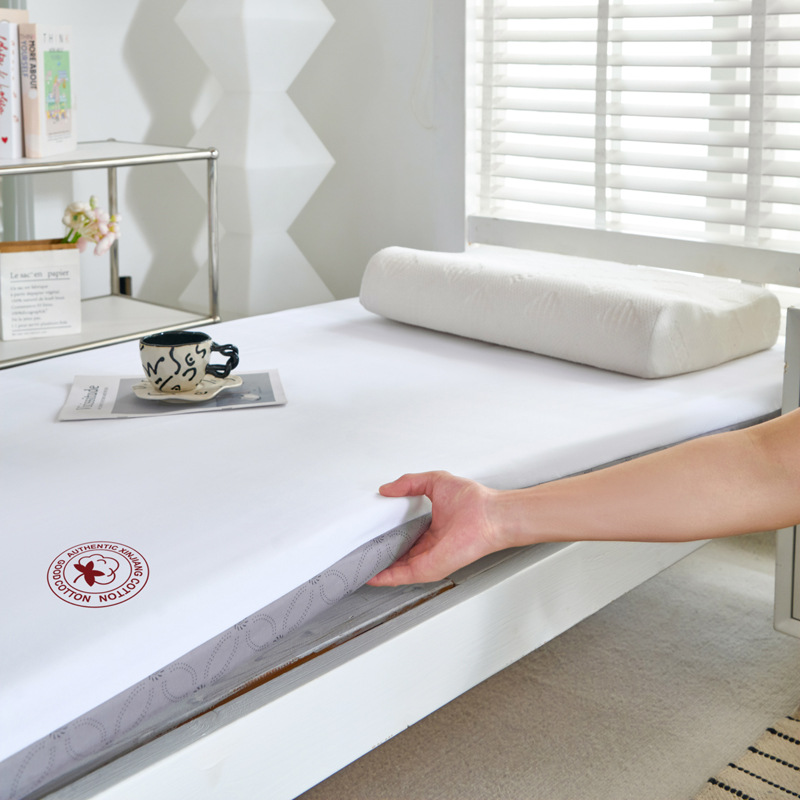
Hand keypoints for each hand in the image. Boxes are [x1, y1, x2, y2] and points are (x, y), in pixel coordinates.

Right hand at [367, 471, 502, 586]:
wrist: (490, 516)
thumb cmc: (474, 501)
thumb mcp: (435, 482)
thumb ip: (409, 483)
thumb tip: (386, 489)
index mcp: (432, 528)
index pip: (405, 536)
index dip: (388, 535)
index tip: (370, 533)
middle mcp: (430, 546)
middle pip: (399, 555)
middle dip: (379, 555)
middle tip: (358, 550)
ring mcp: (429, 559)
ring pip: (397, 568)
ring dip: (378, 568)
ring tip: (357, 565)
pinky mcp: (429, 568)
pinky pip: (402, 576)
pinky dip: (385, 578)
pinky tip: (371, 576)